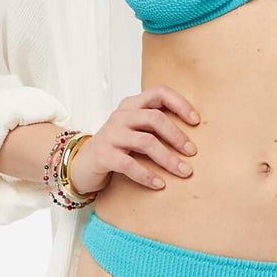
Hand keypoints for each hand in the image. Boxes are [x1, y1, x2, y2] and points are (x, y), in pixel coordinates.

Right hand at [69, 85, 199, 195]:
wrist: (80, 164)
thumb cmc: (116, 147)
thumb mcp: (135, 130)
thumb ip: (155, 126)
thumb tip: (193, 136)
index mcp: (131, 105)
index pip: (159, 92)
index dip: (180, 104)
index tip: (196, 121)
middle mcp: (121, 116)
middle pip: (155, 118)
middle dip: (177, 136)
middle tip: (193, 152)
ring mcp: (110, 134)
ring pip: (145, 142)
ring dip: (168, 158)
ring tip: (184, 172)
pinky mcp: (103, 155)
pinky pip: (129, 164)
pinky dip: (147, 175)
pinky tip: (160, 184)